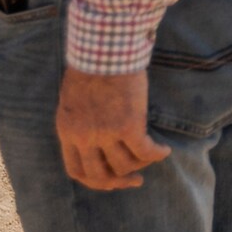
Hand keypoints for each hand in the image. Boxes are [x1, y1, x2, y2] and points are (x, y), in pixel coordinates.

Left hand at [56, 69, 169, 190]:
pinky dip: (157, 154)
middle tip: (134, 179)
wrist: (104, 48)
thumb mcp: (74, 99)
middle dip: (118, 182)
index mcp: (67, 130)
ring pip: (125, 165)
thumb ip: (80, 122)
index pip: (76, 171)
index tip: (110, 179)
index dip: (95, 181)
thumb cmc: (91, 66)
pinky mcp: (129, 125)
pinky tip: (164, 150)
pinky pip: (145, 151)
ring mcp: (106, 133)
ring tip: (151, 155)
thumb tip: (97, 140)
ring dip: (140, 164)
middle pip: (100, 176)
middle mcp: (84, 137)